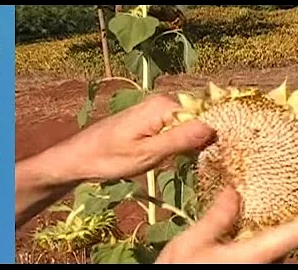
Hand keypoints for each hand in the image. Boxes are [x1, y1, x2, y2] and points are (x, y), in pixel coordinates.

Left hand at [54, 95, 215, 181]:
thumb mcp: (148, 153)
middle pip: (198, 118)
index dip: (214, 134)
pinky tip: (178, 157)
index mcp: (163, 107)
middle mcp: (163, 102)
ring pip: (188, 124)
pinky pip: (176, 127)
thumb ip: (180, 139)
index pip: (204, 115)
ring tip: (189, 161)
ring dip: (192, 142)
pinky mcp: (152, 119)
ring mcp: (157, 110)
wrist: (81, 156)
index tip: (217, 154)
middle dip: (203, 138)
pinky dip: (181, 142)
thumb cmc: (110, 158)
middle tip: (203, 161)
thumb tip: (213, 127)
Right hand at [155, 187, 297, 263]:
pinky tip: (261, 215)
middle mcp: (265, 265)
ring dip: (291, 219)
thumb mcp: (191, 244)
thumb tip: (234, 191)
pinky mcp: (250, 266)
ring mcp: (259, 267)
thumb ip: (216, 218)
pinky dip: (274, 228)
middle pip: (297, 237)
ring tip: (287, 192)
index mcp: (256, 255)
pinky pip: (270, 247)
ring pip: (283, 243)